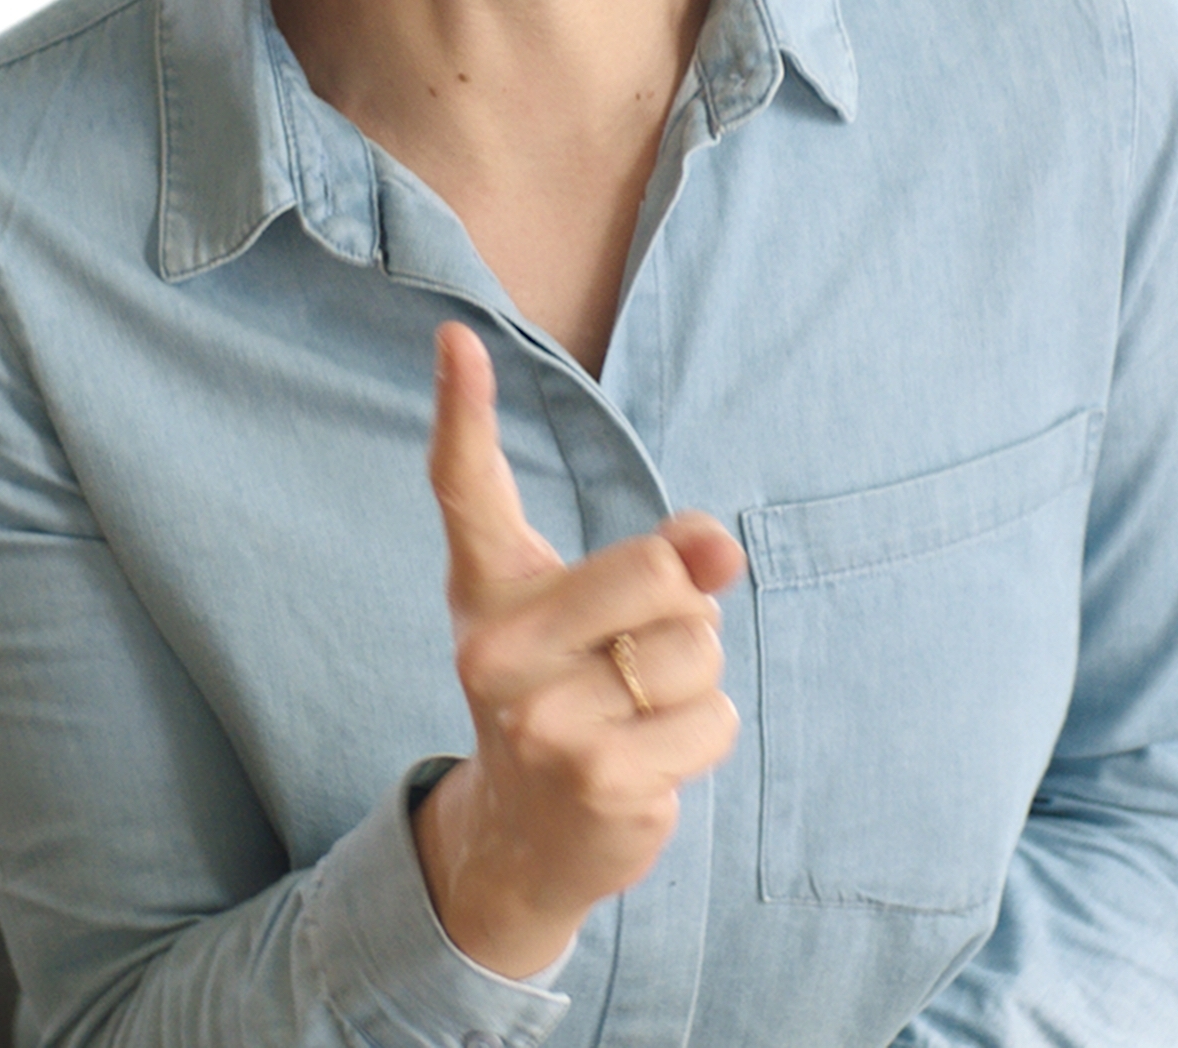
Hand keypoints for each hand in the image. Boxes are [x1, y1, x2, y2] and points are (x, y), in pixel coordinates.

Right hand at [413, 320, 747, 978]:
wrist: (525, 838)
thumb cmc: (561, 692)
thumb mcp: (580, 611)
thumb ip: (655, 557)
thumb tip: (721, 548)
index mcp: (488, 594)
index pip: (467, 487)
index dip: (463, 408)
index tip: (457, 338)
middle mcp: (496, 654)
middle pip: (662, 569)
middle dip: (682, 606)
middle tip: (634, 651)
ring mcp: (544, 723)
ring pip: (699, 649)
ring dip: (696, 680)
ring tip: (637, 710)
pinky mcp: (601, 783)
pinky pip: (714, 720)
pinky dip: (702, 737)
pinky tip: (649, 759)